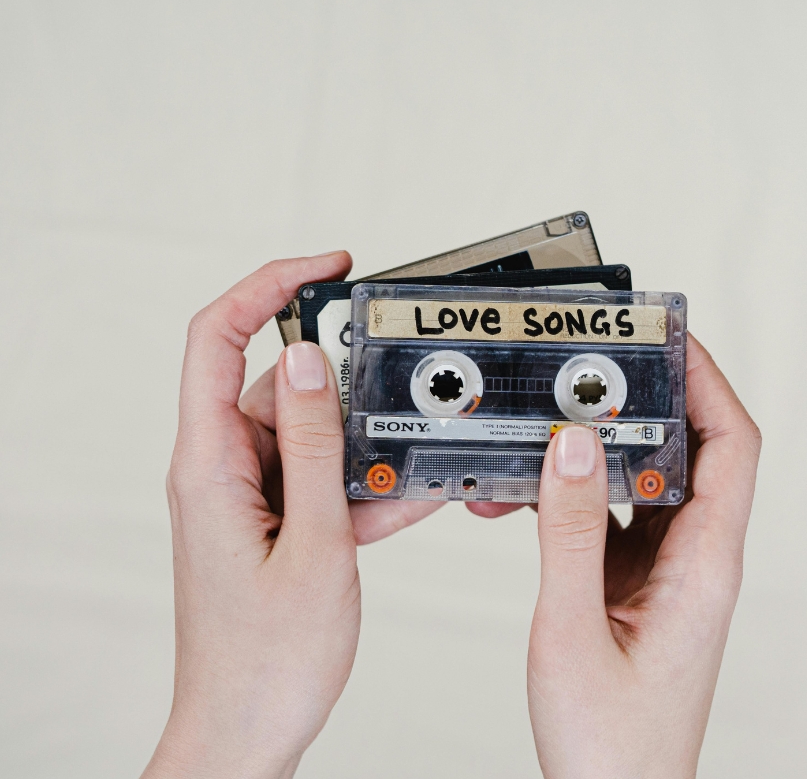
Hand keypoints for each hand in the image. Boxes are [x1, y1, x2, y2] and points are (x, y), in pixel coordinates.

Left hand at [142, 255, 440, 778]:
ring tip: (406, 476)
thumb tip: (313, 360)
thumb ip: (314, 444)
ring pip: (310, 434)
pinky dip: (360, 484)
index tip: (327, 267)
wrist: (249, 729)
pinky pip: (318, 476)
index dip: (268, 286)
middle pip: (283, 386)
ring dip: (362, 449)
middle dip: (346, 394)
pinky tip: (400, 502)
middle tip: (399, 408)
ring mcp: (247, 491)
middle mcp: (221, 467)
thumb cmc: (268, 656)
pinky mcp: (270, 515)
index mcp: (209, 463)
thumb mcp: (315, 541)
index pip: (218, 336)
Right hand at [527, 334, 760, 778]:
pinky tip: (529, 491)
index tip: (668, 337)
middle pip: (686, 449)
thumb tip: (569, 444)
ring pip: (641, 480)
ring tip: (547, 426)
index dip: (707, 381)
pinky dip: (571, 492)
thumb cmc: (611, 743)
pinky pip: (608, 514)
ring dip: (595, 449)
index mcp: (704, 565)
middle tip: (594, 365)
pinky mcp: (632, 582)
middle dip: (643, 399)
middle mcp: (694, 559)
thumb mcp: (574, 626)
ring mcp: (663, 570)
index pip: (730, 446)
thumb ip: (569, 531)